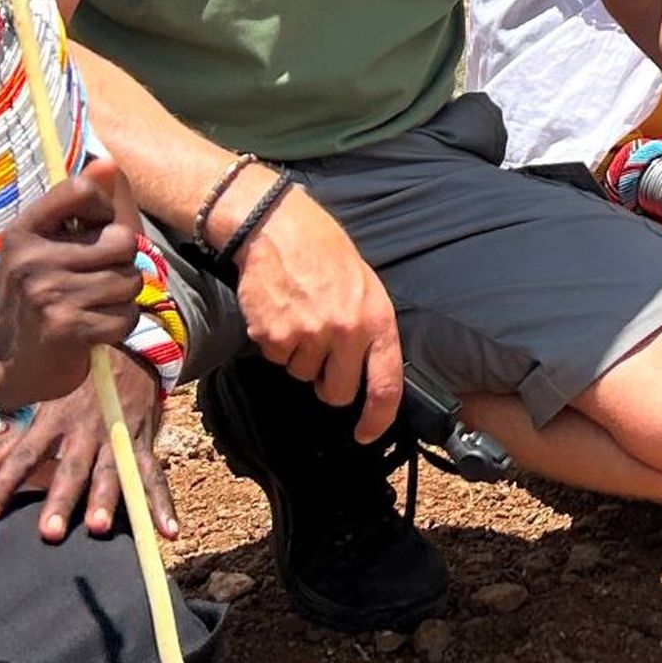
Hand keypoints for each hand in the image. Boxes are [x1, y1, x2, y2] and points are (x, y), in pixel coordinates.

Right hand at [0, 153, 145, 415]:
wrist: (13, 361)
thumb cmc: (41, 291)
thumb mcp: (49, 244)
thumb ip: (82, 205)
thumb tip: (109, 163)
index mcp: (24, 230)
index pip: (81, 189)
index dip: (104, 209)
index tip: (94, 230)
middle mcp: (31, 258)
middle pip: (123, 240)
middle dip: (121, 262)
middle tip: (96, 278)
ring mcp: (47, 294)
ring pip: (130, 280)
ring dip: (121, 297)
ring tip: (92, 304)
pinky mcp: (67, 328)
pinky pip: (126, 316)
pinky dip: (119, 325)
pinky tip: (93, 328)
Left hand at [0, 351, 172, 543]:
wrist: (129, 353)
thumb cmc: (77, 389)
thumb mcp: (41, 412)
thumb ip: (6, 449)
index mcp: (54, 422)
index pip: (22, 457)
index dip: (2, 484)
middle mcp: (85, 430)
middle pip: (71, 469)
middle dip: (61, 499)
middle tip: (49, 532)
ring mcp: (117, 437)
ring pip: (113, 472)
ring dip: (107, 500)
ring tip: (99, 528)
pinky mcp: (144, 443)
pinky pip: (154, 477)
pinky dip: (163, 504)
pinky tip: (168, 533)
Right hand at [231, 186, 402, 439]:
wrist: (279, 229)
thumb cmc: (325, 256)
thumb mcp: (366, 288)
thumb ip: (371, 332)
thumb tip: (372, 375)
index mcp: (377, 320)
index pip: (387, 384)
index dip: (377, 418)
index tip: (366, 433)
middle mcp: (347, 331)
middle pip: (337, 392)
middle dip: (327, 383)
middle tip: (320, 354)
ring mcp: (310, 334)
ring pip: (302, 375)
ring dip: (299, 356)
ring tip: (300, 316)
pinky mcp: (276, 335)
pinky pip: (277, 359)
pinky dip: (275, 343)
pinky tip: (280, 312)